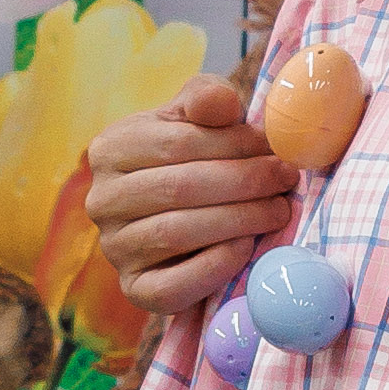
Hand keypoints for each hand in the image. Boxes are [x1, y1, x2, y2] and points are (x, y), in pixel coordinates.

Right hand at [82, 77, 278, 330]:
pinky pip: (173, 285)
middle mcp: (102, 200)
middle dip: (243, 182)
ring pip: (176, 233)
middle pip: (178, 188)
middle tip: (286, 179)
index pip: (176, 143)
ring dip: (239, 220)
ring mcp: (114, 248)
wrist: (181, 215)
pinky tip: (247, 247)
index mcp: (110, 149)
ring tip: (279, 209)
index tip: (275, 149)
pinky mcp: (135, 290)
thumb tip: (222, 102)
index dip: (232, 145)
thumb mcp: (196, 117)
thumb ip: (207, 99)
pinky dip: (215, 266)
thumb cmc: (193, 156)